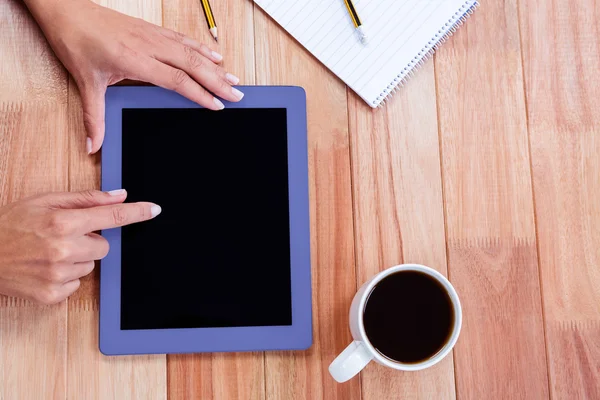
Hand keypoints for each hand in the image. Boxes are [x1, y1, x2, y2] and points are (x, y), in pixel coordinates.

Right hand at [0, 189, 159, 304]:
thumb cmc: (10, 225)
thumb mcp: (44, 202)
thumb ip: (85, 199)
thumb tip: (119, 196)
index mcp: (62, 222)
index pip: (111, 217)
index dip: (136, 213)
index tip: (154, 210)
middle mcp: (63, 249)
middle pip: (104, 246)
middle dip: (91, 241)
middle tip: (64, 237)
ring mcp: (58, 275)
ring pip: (91, 266)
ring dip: (78, 259)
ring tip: (49, 253)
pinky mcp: (52, 295)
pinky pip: (77, 284)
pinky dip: (66, 277)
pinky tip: (45, 269)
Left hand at [24, 0, 243, 153]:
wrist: (67, 11)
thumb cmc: (76, 42)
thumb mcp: (84, 83)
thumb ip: (93, 117)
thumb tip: (93, 145)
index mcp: (135, 61)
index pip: (176, 80)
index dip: (199, 94)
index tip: (216, 105)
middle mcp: (149, 46)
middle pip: (192, 65)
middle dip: (218, 82)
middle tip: (237, 95)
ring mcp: (153, 36)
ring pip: (192, 51)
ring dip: (215, 66)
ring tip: (233, 79)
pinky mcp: (152, 30)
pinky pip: (184, 39)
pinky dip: (203, 49)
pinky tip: (215, 56)